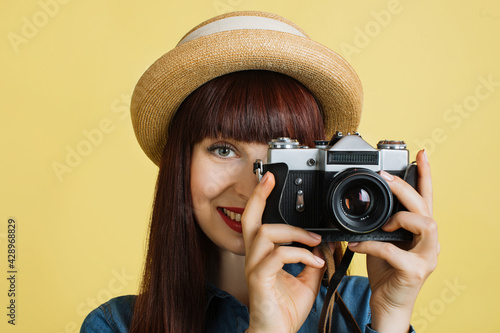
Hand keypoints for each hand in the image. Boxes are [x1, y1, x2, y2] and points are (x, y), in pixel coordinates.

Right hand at [242, 172, 325, 332]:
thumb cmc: (285, 310)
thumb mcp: (307, 280)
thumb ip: (312, 260)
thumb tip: (323, 244)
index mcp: (264, 254)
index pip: (257, 221)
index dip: (260, 199)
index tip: (269, 181)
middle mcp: (255, 257)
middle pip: (250, 219)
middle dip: (258, 197)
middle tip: (270, 181)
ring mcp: (255, 267)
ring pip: (266, 233)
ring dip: (294, 233)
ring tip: (314, 241)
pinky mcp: (260, 279)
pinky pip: (277, 256)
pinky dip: (300, 255)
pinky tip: (314, 262)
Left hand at [348, 150, 438, 332]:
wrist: (388, 304)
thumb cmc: (386, 272)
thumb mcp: (382, 242)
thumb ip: (381, 225)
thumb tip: (364, 208)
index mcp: (420, 231)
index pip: (427, 198)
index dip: (425, 175)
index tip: (422, 154)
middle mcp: (430, 242)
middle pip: (425, 206)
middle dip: (405, 188)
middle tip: (386, 178)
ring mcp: (427, 257)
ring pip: (425, 224)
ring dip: (401, 218)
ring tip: (385, 225)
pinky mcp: (416, 271)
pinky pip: (393, 250)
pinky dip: (372, 245)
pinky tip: (357, 246)